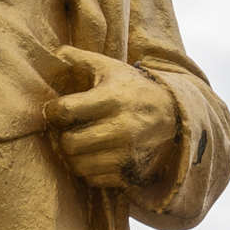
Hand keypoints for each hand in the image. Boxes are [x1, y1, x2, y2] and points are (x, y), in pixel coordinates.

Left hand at [47, 50, 181, 190]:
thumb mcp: (113, 69)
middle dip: (62, 135)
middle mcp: (122, 127)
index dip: (53, 111)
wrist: (176, 118)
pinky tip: (93, 155)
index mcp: (113, 98)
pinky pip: (93, 178)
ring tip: (78, 143)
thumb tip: (55, 51)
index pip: (66, 111)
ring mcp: (127, 154)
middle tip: (66, 129)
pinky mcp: (130, 173)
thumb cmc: (135, 90)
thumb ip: (82, 59)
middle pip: (69, 142)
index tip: (55, 110)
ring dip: (72, 155)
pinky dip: (88, 169)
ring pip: (78, 164)